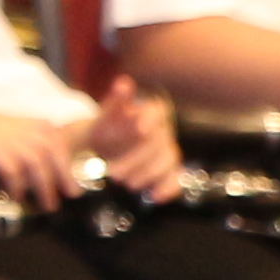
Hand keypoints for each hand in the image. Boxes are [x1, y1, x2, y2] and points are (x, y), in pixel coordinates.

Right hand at [0, 104, 93, 209]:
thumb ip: (13, 146)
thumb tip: (37, 174)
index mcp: (18, 120)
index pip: (55, 139)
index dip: (66, 162)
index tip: (70, 184)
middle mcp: (13, 123)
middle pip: (51, 149)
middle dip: (62, 175)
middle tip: (66, 197)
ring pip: (36, 160)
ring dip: (43, 185)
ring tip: (44, 205)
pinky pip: (11, 167)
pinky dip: (16, 184)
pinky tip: (13, 196)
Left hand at [89, 80, 188, 203]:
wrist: (104, 147)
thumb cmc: (108, 127)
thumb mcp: (107, 115)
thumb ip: (115, 101)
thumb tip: (124, 82)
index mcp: (150, 111)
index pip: (157, 111)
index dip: (150, 119)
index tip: (140, 130)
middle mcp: (163, 129)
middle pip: (157, 142)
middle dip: (136, 159)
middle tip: (113, 174)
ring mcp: (167, 149)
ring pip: (167, 160)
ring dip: (148, 174)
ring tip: (126, 185)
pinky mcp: (169, 169)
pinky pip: (175, 177)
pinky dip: (168, 187)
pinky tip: (154, 197)